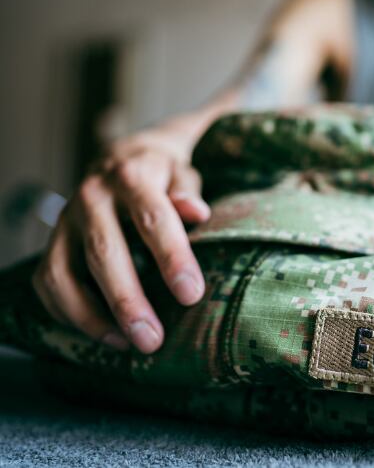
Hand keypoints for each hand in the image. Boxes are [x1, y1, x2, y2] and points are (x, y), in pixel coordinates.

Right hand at [32, 126, 210, 353]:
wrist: (120, 157)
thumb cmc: (161, 174)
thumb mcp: (181, 173)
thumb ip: (188, 192)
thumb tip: (197, 211)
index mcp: (132, 177)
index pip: (153, 219)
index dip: (172, 258)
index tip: (191, 295)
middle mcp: (91, 197)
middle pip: (104, 252)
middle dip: (127, 301)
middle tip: (152, 340)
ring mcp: (65, 220)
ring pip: (64, 273)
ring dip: (91, 317)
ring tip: (126, 345)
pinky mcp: (52, 241)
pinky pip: (48, 282)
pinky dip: (68, 313)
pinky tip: (101, 334)